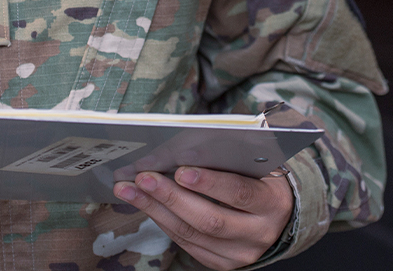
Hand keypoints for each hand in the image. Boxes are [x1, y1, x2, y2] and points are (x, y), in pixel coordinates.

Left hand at [113, 166, 293, 270]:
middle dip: (171, 197)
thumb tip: (181, 147)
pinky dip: (163, 221)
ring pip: (193, 234)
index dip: (209, 183)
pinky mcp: (223, 262)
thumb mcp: (253, 162)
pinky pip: (188, 244)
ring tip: (129, 189)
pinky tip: (145, 204)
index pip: (239, 193)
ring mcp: (241, 253)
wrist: (278, 216)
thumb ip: (226, 156)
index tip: (180, 170)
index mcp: (271, 202)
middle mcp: (259, 233)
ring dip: (156, 209)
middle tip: (143, 177)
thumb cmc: (258, 176)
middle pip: (210, 219)